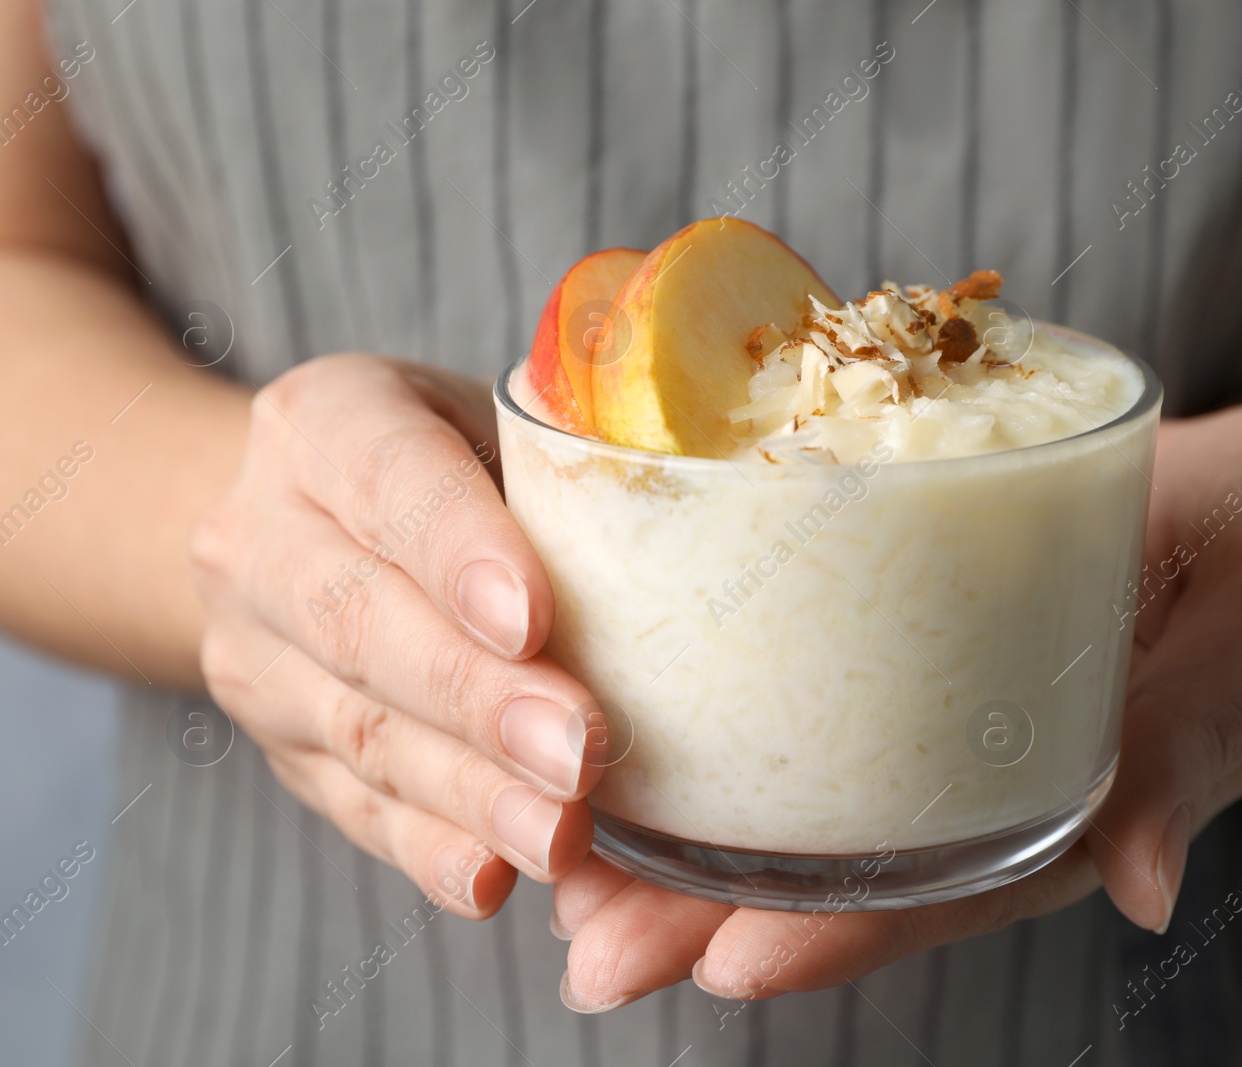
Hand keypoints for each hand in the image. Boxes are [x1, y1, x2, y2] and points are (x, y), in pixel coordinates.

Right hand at [190, 355, 603, 916]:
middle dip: (479, 699)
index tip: (535, 620)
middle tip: (577, 750)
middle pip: (363, 622)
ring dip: (468, 793)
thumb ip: (565, 467)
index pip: (389, 477)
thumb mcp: (497, 423)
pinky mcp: (279, 747)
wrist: (313, 523)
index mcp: (324, 424)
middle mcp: (260, 537)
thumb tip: (706, 540)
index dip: (459, 551)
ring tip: (557, 834)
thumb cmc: (452, 462)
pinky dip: (429, 848)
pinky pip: (353, 806)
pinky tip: (491, 877)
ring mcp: (255, 652)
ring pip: (361, 730)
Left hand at [552, 401, 1241, 1008]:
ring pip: (812, 790)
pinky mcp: (916, 621)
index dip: (843, 933)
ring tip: (566, 870)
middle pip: (850, 861)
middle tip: (593, 950)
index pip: (949, 886)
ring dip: (690, 833)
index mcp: (1077, 800)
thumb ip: (1202, 740)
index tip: (729, 962)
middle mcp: (992, 771)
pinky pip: (818, 678)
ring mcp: (950, 704)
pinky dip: (726, 711)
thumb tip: (1146, 888)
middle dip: (718, 910)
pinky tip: (626, 721)